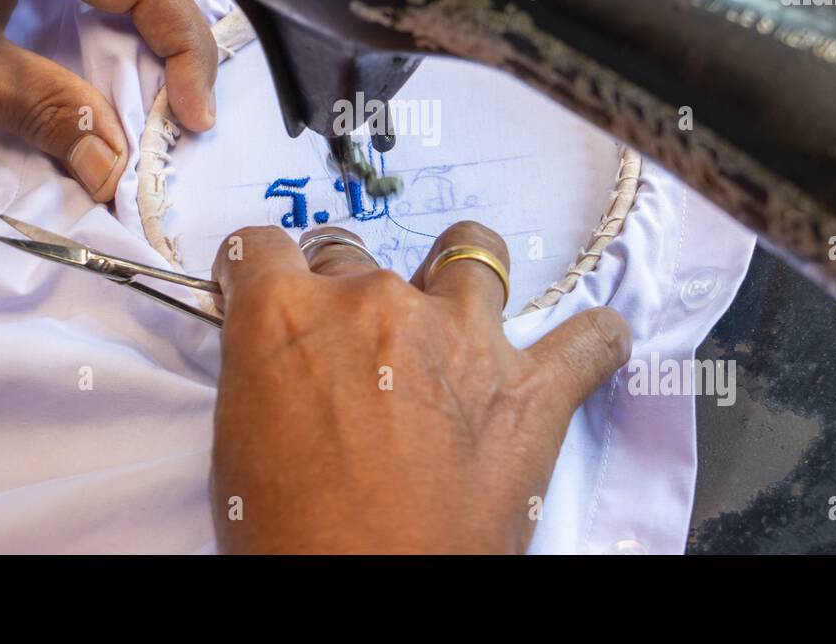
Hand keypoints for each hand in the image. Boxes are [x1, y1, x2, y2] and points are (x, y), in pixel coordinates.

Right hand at [209, 220, 631, 552]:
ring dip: (461, 277)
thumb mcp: (241, 442)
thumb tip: (287, 359)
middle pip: (355, 259)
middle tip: (354, 351)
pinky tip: (592, 344)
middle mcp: (373, 303)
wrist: (373, 588)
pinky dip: (594, 341)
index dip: (260, 268)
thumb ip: (267, 372)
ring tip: (458, 317)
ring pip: (472, 252)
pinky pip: (588, 340)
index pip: (262, 248)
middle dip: (348, 295)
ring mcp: (459, 336)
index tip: (271, 285)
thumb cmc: (292, 537)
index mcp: (287, 315)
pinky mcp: (530, 387)